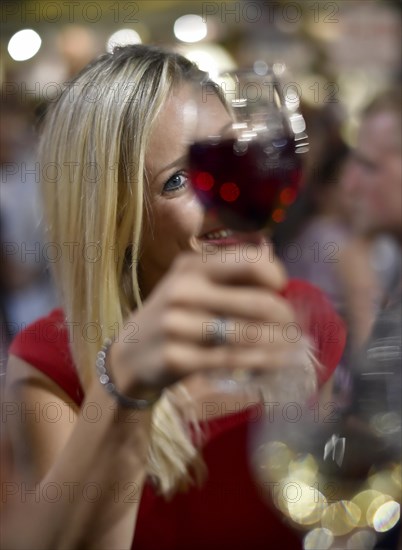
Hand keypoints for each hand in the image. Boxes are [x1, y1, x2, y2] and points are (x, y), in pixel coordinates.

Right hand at [110, 248, 307, 398]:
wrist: (131, 354)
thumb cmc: (174, 316)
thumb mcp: (191, 285)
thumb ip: (228, 278)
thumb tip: (280, 284)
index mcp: (191, 266)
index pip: (250, 261)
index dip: (275, 276)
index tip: (282, 289)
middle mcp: (183, 291)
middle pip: (256, 302)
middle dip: (285, 317)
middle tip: (294, 328)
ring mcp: (177, 325)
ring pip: (247, 334)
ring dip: (278, 343)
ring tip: (292, 348)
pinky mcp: (177, 358)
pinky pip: (231, 360)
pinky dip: (260, 363)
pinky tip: (274, 364)